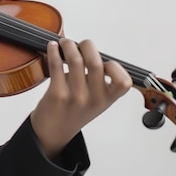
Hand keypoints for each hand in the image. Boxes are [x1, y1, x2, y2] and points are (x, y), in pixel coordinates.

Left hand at [30, 38, 131, 158]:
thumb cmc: (74, 111)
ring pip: (75, 60)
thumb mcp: (96, 100)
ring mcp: (75, 98)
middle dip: (87, 45)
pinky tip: (52, 47)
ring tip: (64, 43)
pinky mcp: (57, 95)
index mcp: (107, 99)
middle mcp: (93, 99)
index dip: (115, 67)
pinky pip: (56, 65)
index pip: (123, 82)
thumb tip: (88, 49)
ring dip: (68, 45)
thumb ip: (98, 79)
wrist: (53, 132)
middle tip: (79, 43)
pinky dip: (53, 51)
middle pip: (95, 62)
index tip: (104, 60)